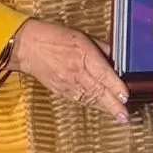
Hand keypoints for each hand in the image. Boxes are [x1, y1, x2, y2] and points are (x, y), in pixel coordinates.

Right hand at [9, 19, 128, 121]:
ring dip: (104, 108)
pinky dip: (91, 105)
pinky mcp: (60, 90)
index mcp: (83, 54)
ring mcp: (67, 83)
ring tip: (117, 116)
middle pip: (98, 91)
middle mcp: (76, 71)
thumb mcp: (82, 36)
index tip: (126, 96)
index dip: (115, 87)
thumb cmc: (53, 36)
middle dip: (113, 105)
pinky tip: (100, 108)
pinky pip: (79, 99)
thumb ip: (101, 48)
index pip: (103, 74)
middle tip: (125, 116)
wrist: (27, 46)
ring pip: (89, 99)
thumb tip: (116, 59)